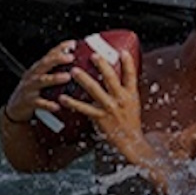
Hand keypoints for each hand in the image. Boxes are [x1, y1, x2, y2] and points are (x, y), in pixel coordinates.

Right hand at [1, 41, 75, 124]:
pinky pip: (39, 102)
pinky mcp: (28, 102)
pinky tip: (57, 105)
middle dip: (57, 59)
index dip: (60, 48)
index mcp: (38, 69)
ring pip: (42, 81)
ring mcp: (30, 88)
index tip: (72, 43)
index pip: (49, 55)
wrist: (15, 108)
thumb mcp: (42, 79)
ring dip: (54, 78)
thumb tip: (77, 66)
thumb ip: (55, 72)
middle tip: (71, 57)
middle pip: (44, 64)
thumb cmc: (33, 92)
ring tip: (67, 77)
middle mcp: (33, 76)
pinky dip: (48, 104)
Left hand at [61, 50, 149, 167]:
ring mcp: (110, 108)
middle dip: (102, 65)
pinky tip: (63, 98)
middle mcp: (121, 99)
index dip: (127, 62)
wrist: (130, 143)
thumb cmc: (130, 123)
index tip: (121, 51)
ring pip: (95, 90)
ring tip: (74, 71)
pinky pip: (83, 108)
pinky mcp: (100, 118)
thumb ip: (124, 92)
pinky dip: (72, 103)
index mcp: (131, 94)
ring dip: (83, 79)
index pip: (131, 75)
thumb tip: (117, 77)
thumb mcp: (133, 104)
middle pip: (111, 78)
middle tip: (93, 55)